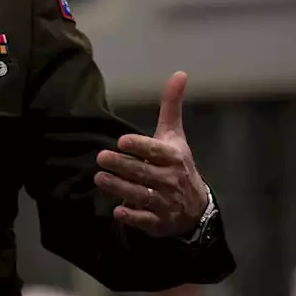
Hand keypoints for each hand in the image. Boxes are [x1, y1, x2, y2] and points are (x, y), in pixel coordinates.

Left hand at [94, 71, 207, 237]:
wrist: (196, 207)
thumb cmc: (178, 165)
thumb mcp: (175, 136)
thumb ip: (171, 106)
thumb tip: (179, 73)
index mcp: (174, 157)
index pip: (155, 151)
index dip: (139, 146)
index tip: (121, 141)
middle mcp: (170, 180)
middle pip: (143, 172)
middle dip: (122, 166)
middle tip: (100, 157)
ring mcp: (165, 203)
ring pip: (140, 195)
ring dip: (119, 188)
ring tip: (99, 178)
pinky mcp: (158, 222)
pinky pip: (145, 220)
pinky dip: (132, 217)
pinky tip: (118, 211)